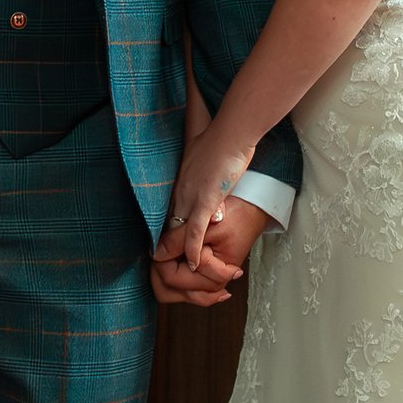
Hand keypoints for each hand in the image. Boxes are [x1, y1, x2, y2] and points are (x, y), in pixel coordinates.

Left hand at [151, 184, 267, 307]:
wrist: (251, 212)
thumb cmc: (236, 218)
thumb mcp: (205, 226)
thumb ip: (179, 241)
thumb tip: (156, 254)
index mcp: (214, 277)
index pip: (171, 277)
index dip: (161, 258)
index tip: (164, 241)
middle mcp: (211, 286)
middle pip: (167, 289)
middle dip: (160, 268)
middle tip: (166, 247)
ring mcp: (207, 285)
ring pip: (170, 290)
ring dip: (165, 270)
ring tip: (173, 249)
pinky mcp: (204, 278)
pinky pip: (178, 287)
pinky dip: (171, 273)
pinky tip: (175, 257)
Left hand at [161, 119, 254, 278]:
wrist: (231, 132)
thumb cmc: (221, 139)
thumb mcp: (202, 154)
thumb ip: (200, 167)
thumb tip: (204, 171)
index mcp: (180, 182)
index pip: (170, 212)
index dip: (171, 230)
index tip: (172, 243)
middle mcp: (181, 192)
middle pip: (170, 224)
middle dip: (171, 245)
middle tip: (172, 263)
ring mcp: (191, 197)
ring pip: (179, 231)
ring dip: (180, 252)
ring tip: (182, 269)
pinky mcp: (205, 201)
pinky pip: (195, 230)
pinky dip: (193, 248)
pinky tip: (193, 263)